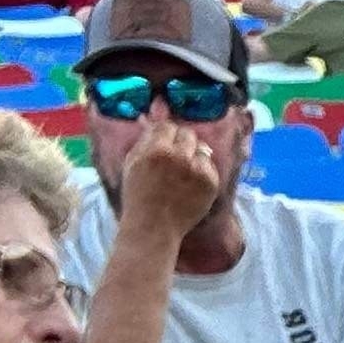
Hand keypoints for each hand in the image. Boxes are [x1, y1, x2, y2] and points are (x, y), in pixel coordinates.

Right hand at [107, 110, 221, 248]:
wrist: (153, 227)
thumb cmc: (138, 195)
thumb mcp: (132, 162)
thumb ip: (144, 138)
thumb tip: (149, 115)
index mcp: (157, 149)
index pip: (168, 126)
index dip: (165, 135)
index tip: (163, 145)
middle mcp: (180, 156)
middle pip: (188, 134)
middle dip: (180, 143)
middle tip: (173, 159)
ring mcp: (198, 170)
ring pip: (201, 148)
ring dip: (193, 156)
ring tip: (181, 174)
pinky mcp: (211, 182)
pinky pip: (209, 166)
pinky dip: (202, 171)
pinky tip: (189, 185)